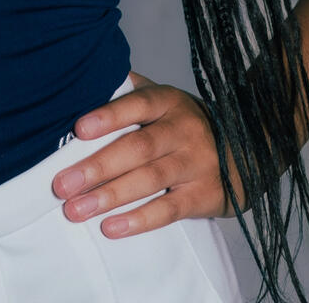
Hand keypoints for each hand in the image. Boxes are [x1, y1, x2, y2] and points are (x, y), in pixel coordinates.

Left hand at [50, 71, 242, 238]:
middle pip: (138, 148)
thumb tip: (86, 80)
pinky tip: (111, 227)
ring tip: (75, 210)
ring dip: (109, 196)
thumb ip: (128, 91)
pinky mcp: (203, 196)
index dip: (108, 116)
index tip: (78, 129)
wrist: (246, 152)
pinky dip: (138, 220)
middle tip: (62, 184)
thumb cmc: (184, 124)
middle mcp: (183, 130)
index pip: (137, 104)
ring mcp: (195, 164)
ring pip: (149, 180)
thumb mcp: (164, 100)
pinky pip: (168, 210)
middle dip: (97, 167)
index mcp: (168, 102)